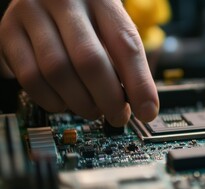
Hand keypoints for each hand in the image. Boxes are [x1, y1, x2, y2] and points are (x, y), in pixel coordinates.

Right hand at [0, 0, 158, 125]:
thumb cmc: (87, 18)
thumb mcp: (111, 26)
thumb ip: (124, 60)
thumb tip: (141, 106)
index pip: (125, 44)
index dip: (139, 84)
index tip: (147, 111)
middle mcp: (64, 0)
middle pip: (89, 60)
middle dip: (109, 99)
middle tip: (118, 117)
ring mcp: (32, 13)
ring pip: (57, 72)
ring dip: (81, 103)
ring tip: (93, 109)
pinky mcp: (9, 32)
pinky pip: (30, 78)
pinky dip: (52, 100)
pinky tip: (65, 102)